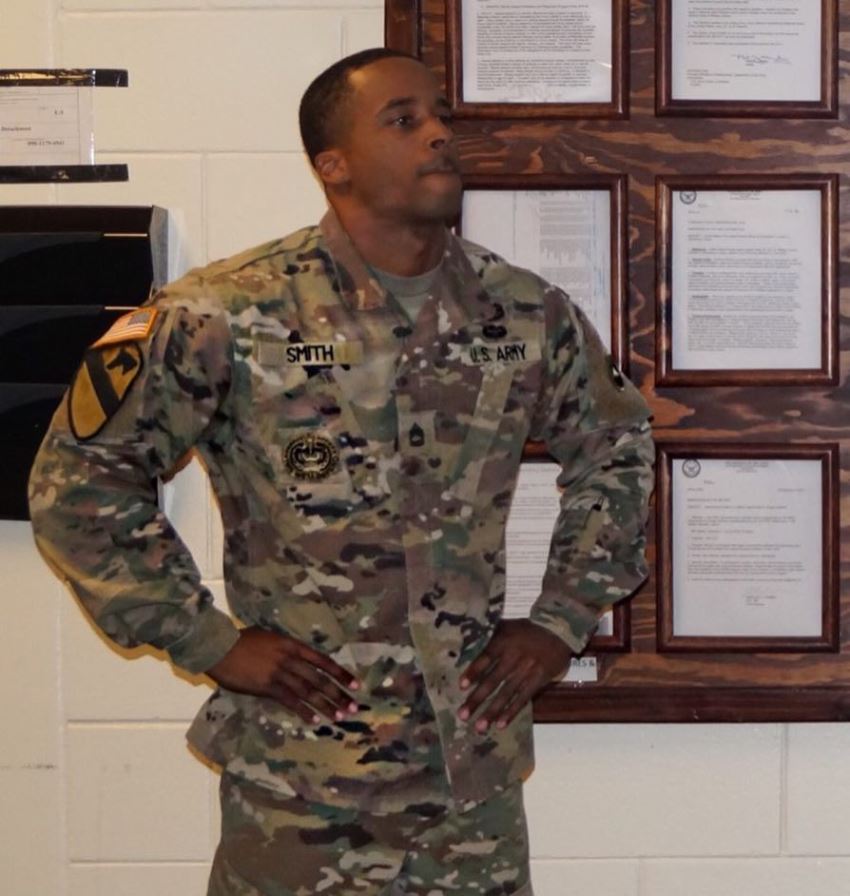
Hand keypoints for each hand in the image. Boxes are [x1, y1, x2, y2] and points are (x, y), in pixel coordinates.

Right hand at [206, 626, 359, 724]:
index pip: (323, 661)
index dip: (341, 673)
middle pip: (320, 679)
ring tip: (340, 716)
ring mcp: (279, 673)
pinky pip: (291, 701)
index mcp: (293, 645)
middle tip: (354, 707)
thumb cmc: (243, 640)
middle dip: (339, 694)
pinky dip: (304, 711)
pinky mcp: (267, 687)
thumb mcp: (270, 637)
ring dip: (326, 705)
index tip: (355, 684)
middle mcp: (290, 659)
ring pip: (309, 692)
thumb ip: (287, 648)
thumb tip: (301, 658)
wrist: (221, 647)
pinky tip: (315, 720)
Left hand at [458, 620, 571, 732]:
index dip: (474, 672)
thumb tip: (466, 645)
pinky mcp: (538, 680)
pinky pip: (523, 698)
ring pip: (506, 693)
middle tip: (462, 715)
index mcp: (503, 642)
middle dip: (477, 699)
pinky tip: (500, 724)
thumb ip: (489, 636)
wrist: (557, 632)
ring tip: (479, 726)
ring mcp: (527, 670)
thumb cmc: (527, 630)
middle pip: (493, 680)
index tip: (461, 686)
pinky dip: (511, 711)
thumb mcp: (507, 626)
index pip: (485, 658)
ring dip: (492, 711)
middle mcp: (514, 657)